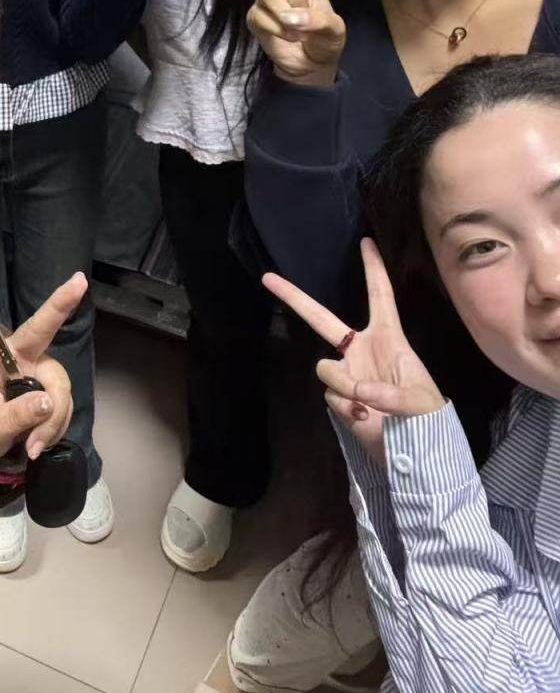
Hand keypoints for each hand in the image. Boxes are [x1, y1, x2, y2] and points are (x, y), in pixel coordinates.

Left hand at [0, 256, 84, 463]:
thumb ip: (11, 419)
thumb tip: (45, 403)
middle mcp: (13, 356)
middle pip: (39, 328)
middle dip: (60, 303)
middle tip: (80, 281)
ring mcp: (34, 368)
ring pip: (58, 386)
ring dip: (51, 419)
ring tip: (32, 446)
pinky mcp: (49, 384)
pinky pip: (64, 404)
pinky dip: (56, 426)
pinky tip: (39, 441)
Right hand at [208, 0, 344, 86]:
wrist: (308, 67)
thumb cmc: (326, 41)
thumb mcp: (333, 30)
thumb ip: (316, 20)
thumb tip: (290, 17)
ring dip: (285, 18)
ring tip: (297, 33)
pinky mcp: (254, 16)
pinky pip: (261, 17)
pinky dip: (276, 30)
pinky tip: (284, 38)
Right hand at [263, 239, 444, 465]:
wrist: (414, 452)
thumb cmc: (426, 416)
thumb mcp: (420, 401)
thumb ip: (391, 394)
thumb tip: (359, 392)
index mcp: (387, 339)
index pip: (380, 296)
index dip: (373, 268)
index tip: (366, 241)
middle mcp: (360, 350)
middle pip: (322, 318)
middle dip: (294, 297)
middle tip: (267, 277)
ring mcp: (347, 373)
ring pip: (326, 369)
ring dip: (345, 386)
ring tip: (368, 405)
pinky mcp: (338, 398)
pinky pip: (332, 396)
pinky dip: (347, 409)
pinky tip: (365, 418)